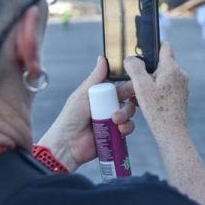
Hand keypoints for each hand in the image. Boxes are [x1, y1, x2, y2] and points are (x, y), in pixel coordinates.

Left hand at [38, 57, 136, 171]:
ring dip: (126, 115)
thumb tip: (103, 58)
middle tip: (129, 102)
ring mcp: (113, 121)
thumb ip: (95, 78)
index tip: (137, 82)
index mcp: (100, 95)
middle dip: (130, 100)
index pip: (119, 86)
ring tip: (115, 121)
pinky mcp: (116, 134)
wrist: (68, 145)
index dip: (130, 84)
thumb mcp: (83, 95)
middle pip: (128, 98)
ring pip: (130, 113)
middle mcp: (108, 106)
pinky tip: (119, 130)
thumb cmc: (70, 118)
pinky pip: (128, 127)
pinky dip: (127, 128)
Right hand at [124, 43, 188, 140]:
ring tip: (139, 95)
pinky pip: (166, 88)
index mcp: (172, 68)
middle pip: (160, 64)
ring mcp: (182, 86)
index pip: (165, 46)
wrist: (172, 132)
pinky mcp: (181, 96)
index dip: (153, 46)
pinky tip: (147, 103)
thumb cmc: (157, 110)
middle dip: (147, 71)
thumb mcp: (141, 86)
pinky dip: (156, 92)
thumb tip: (130, 59)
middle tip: (135, 82)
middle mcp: (180, 74)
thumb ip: (135, 68)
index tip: (142, 50)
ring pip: (162, 77)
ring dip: (150, 83)